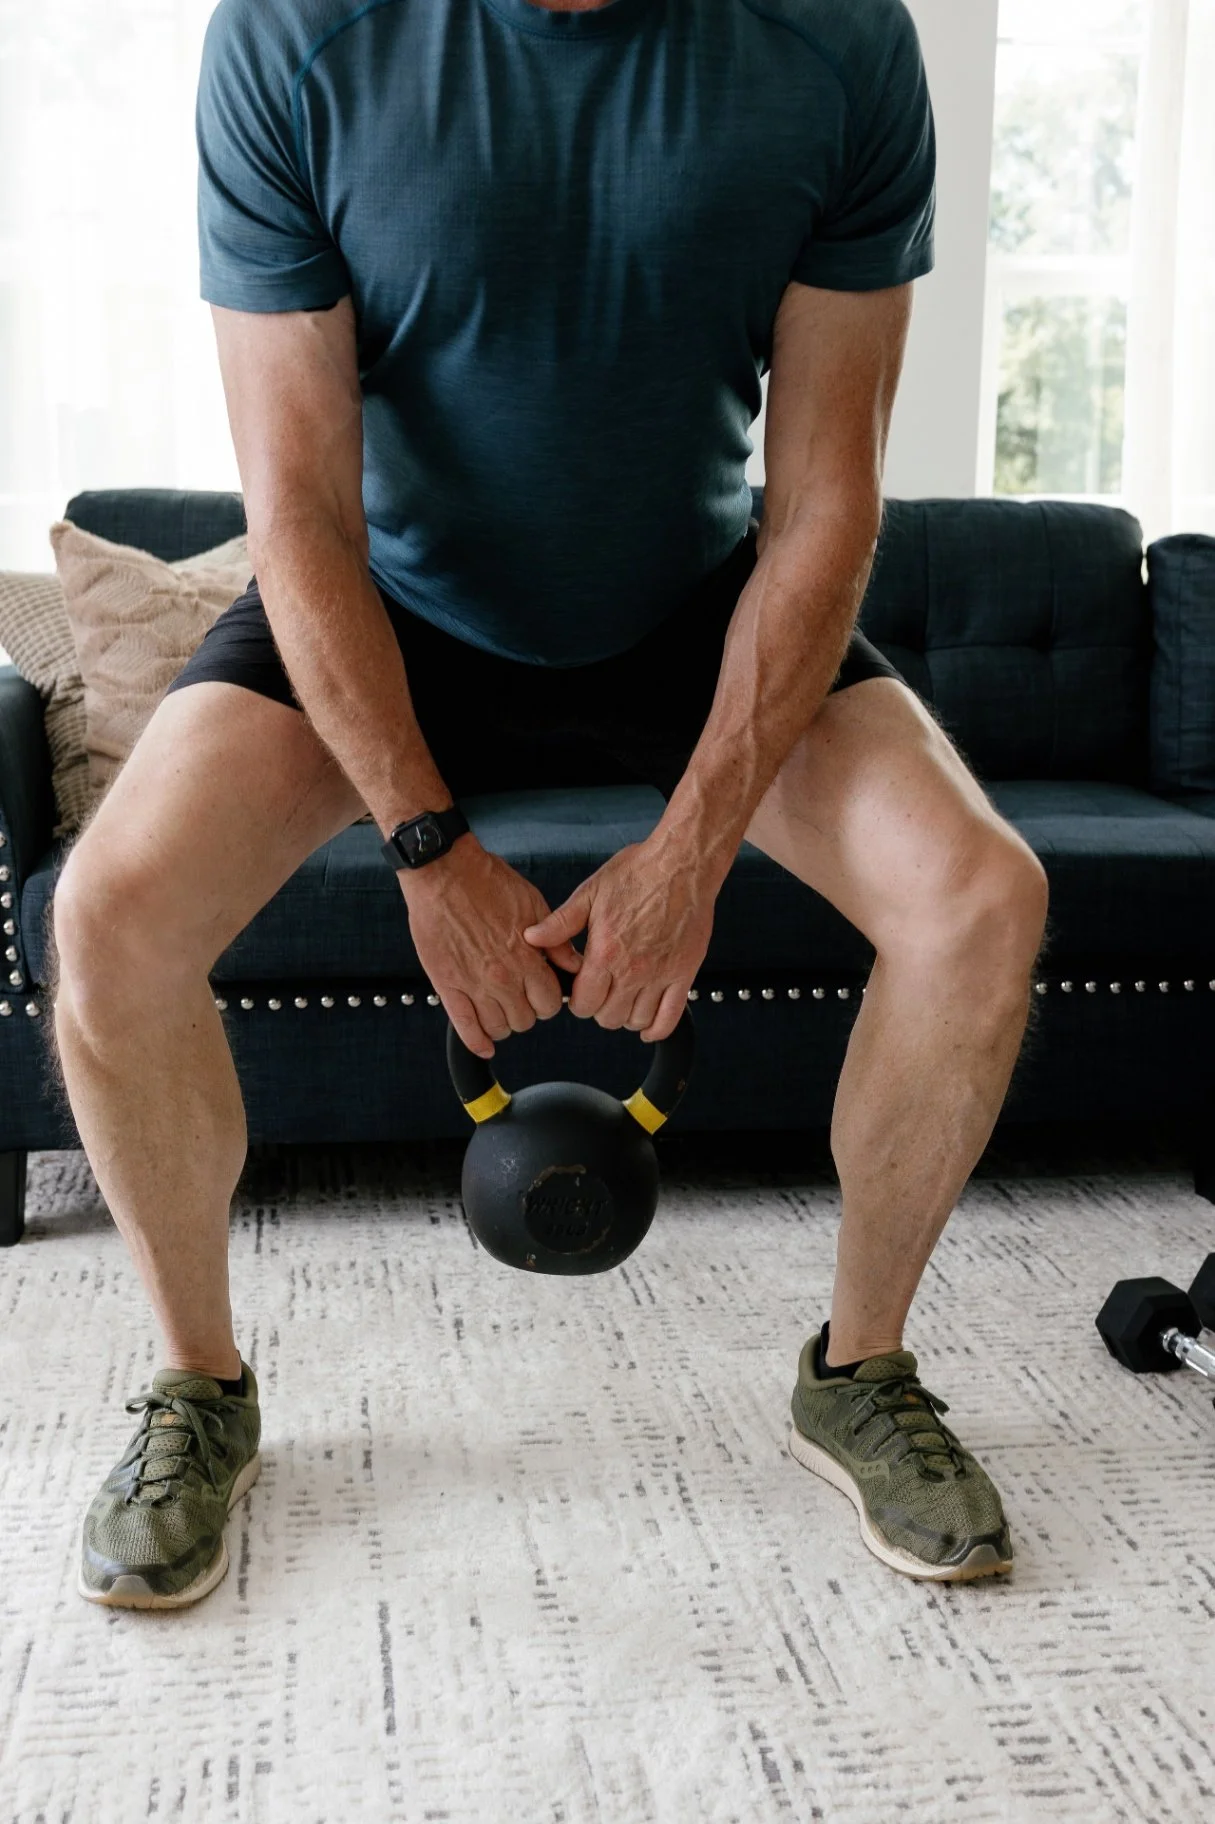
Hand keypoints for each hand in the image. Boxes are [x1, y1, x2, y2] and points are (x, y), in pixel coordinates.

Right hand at [402, 837, 581, 1058]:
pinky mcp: (447, 985)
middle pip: (526, 1020)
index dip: (549, 1000)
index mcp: (526, 957)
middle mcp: (502, 977)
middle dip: (527, 1011)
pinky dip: (476, 1042)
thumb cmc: (487, 881)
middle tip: (520, 998)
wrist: (445, 872)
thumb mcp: (534, 904)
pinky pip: (464, 1027)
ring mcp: (473, 984)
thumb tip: (574, 964)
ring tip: (501, 1009)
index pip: (549, 1003)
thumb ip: (555, 940)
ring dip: (503, 1023)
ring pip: (498, 1028)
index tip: (541, 992)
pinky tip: (484, 1045)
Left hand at [522, 835, 714, 1041]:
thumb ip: (560, 923)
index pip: (583, 1004)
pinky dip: (656, 1030)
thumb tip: (531, 938)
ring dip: (626, 1017)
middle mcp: (633, 969)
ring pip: (636, 1021)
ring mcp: (661, 974)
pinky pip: (669, 1018)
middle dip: (600, 1009)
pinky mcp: (684, 974)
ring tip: (623, 1000)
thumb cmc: (638, 872)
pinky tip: (647, 1026)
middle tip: (602, 993)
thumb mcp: (590, 892)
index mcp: (606, 952)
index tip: (582, 990)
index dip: (578, 1002)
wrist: (682, 864)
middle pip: (608, 1018)